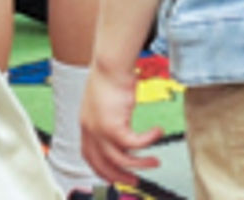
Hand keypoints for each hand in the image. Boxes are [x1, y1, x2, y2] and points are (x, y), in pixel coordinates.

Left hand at [80, 57, 161, 185]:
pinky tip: (158, 133)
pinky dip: (148, 141)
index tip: (112, 175)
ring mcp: (99, 130)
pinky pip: (134, 143)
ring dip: (139, 163)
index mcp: (86, 124)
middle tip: (134, 180)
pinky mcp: (113, 126)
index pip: (89, 155)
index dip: (101, 168)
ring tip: (155, 162)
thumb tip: (125, 127)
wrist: (109, 63)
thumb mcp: (106, 101)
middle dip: (119, 175)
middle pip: (102, 164)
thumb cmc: (110, 74)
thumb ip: (111, 117)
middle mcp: (90, 130)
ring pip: (120, 159)